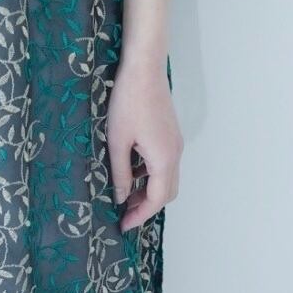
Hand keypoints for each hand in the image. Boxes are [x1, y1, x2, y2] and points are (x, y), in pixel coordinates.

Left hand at [107, 52, 182, 230]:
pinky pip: (165, 164)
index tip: (123, 225)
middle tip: (124, 213)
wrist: (144, 68)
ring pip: (167, 178)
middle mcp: (175, 153)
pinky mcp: (171, 134)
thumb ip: (121, 173)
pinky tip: (132, 170)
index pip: (156, 200)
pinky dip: (151, 175)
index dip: (140, 216)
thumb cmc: (128, 101)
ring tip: (125, 194)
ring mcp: (175, 143)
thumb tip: (121, 197)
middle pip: (166, 193)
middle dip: (146, 206)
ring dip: (149, 190)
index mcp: (163, 159)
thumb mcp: (117, 141)